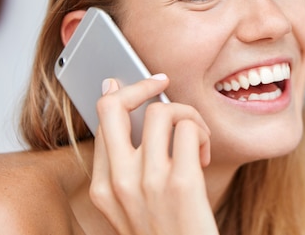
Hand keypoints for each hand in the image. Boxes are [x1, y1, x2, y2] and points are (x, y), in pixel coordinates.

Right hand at [89, 74, 217, 234]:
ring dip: (187, 115)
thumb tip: (131, 108)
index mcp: (104, 187)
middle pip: (115, 104)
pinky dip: (201, 133)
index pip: (103, 118)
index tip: (147, 84)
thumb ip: (130, 165)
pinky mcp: (181, 183)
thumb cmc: (167, 232)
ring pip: (163, 110)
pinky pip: (189, 129)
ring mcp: (148, 182)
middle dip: (143, 85)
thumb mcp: (135, 204)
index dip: (126, 93)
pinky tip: (202, 155)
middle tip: (164, 85)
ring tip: (195, 139)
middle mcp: (119, 182)